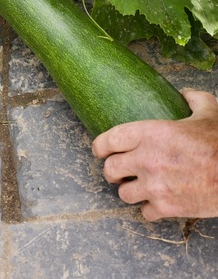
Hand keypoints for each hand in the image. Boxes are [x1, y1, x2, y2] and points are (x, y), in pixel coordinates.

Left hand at [92, 89, 217, 220]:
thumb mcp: (208, 110)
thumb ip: (192, 99)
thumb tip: (184, 93)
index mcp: (150, 133)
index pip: (109, 140)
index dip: (99, 146)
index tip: (100, 150)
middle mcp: (146, 159)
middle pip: (109, 170)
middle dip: (112, 170)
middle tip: (119, 170)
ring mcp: (154, 186)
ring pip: (123, 194)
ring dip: (128, 190)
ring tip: (137, 186)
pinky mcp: (166, 207)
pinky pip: (144, 212)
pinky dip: (148, 208)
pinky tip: (156, 201)